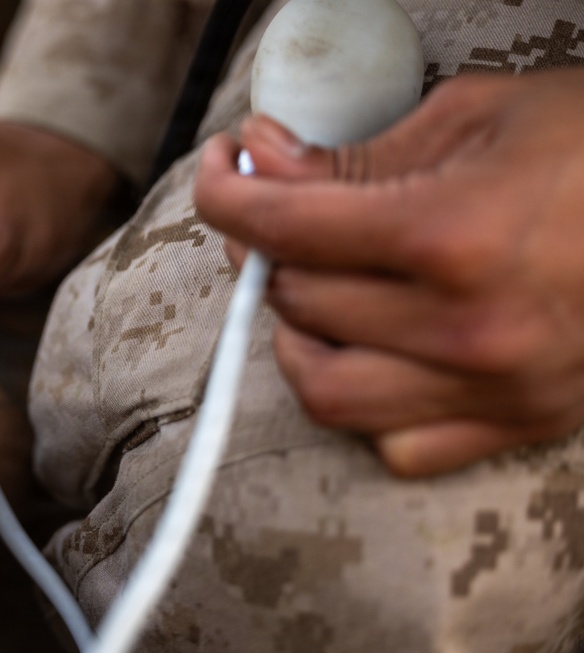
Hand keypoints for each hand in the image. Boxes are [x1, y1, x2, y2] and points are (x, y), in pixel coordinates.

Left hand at [194, 69, 583, 476]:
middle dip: (265, 249)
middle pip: (298, 303)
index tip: (221, 171)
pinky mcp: (518, 424)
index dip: (226, 192)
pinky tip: (371, 351)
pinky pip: (396, 447)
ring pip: (326, 391)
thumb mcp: (477, 118)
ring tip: (312, 288)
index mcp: (453, 235)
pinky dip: (362, 401)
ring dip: (297, 334)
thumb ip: (355, 155)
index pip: (284, 227)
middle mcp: (469, 329)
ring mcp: (495, 389)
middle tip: (275, 213)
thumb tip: (262, 161)